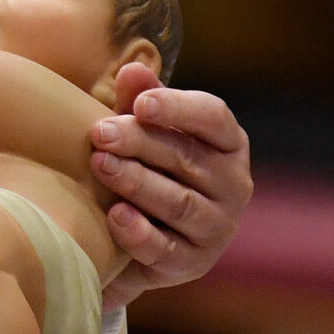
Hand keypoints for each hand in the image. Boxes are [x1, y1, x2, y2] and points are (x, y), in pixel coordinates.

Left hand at [90, 63, 252, 311]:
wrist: (140, 239)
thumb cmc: (149, 166)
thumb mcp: (147, 130)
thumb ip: (140, 101)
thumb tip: (132, 70)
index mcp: (227, 143)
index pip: (214, 118)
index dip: (178, 108)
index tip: (141, 104)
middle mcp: (233, 184)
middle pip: (187, 157)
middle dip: (140, 142)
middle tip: (100, 133)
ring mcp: (218, 227)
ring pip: (178, 202)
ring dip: (137, 182)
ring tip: (101, 165)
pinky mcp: (194, 263)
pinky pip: (166, 249)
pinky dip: (139, 233)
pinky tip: (114, 215)